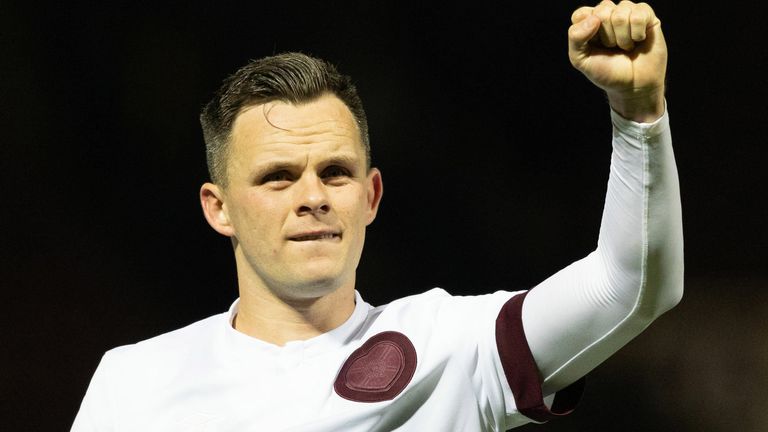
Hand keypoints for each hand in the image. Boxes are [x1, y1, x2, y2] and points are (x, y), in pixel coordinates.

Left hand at [568, 1, 666, 121]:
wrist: (634, 86)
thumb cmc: (606, 72)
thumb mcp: (581, 60)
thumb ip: (575, 38)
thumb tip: (594, 18)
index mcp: (588, 22)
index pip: (581, 14)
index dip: (586, 32)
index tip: (593, 47)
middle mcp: (607, 13)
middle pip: (602, 12)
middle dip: (607, 37)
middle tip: (613, 48)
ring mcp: (627, 12)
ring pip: (621, 13)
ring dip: (623, 38)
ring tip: (626, 47)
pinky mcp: (646, 15)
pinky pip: (638, 15)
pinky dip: (637, 33)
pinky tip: (638, 40)